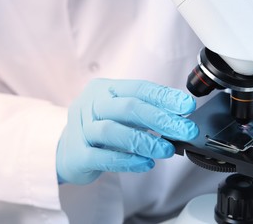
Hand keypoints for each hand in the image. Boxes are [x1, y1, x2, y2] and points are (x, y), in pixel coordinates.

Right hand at [56, 79, 198, 184]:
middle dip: (160, 118)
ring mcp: (81, 130)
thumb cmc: (100, 128)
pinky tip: (146, 163)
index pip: (138, 88)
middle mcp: (90, 105)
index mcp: (103, 89)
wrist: (65, 151)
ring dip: (144, 141)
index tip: (187, 105)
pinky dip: (127, 160)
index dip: (164, 96)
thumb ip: (144, 112)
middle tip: (185, 130)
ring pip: (113, 131)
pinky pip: (103, 157)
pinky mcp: (78, 155)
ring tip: (167, 150)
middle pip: (127, 107)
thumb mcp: (120, 113)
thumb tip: (179, 117)